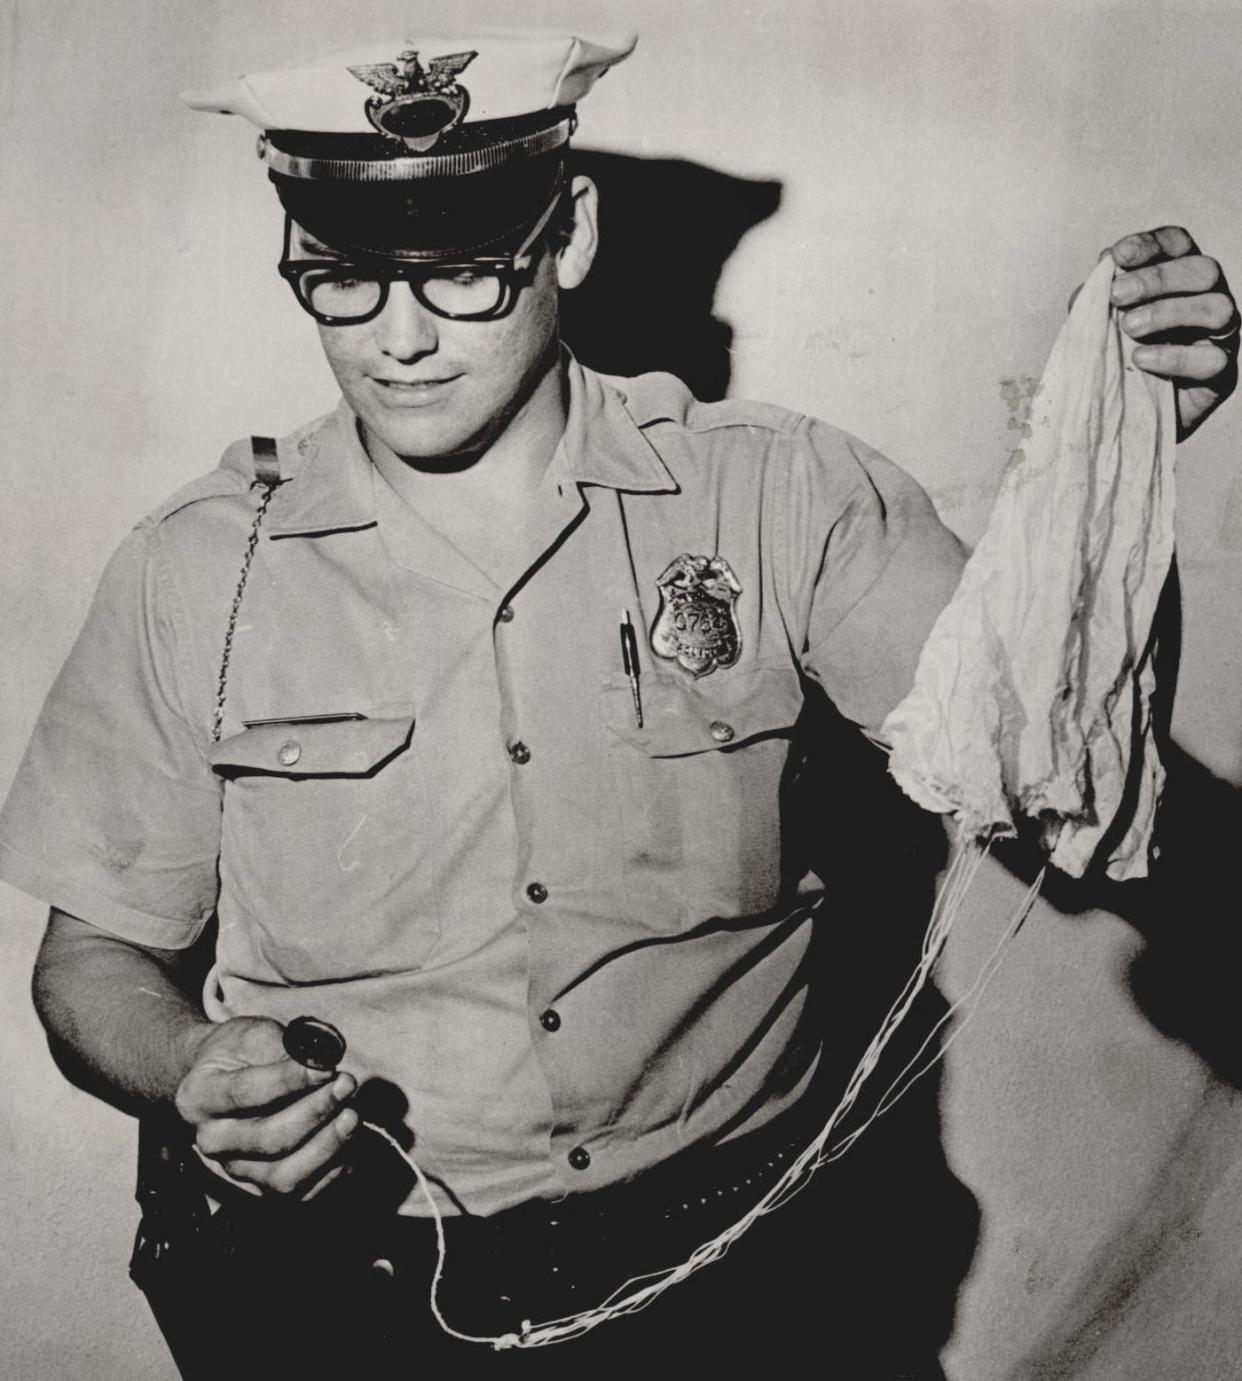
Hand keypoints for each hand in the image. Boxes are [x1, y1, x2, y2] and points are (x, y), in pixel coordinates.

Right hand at [174, 1015, 357, 1195]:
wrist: (223, 1077)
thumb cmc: (241, 1052)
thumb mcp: (255, 1035)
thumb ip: (286, 1049)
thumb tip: (326, 1063)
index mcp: (198, 1097)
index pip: (245, 1093)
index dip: (290, 1081)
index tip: (327, 1068)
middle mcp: (210, 1141)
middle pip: (269, 1139)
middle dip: (316, 1112)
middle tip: (346, 1085)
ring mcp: (234, 1170)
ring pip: (284, 1177)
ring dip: (327, 1147)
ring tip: (352, 1115)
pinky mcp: (259, 1188)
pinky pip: (300, 1193)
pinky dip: (331, 1170)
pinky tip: (349, 1141)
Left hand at [1109, 226, 1237, 439]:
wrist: (1122, 418)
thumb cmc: (1111, 361)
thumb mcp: (1097, 326)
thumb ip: (1096, 300)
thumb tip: (1098, 273)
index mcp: (1179, 280)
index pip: (1179, 245)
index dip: (1152, 244)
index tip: (1117, 255)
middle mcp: (1208, 299)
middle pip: (1204, 270)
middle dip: (1158, 278)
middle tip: (1117, 295)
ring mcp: (1220, 336)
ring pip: (1218, 308)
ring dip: (1169, 312)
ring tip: (1129, 328)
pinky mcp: (1221, 373)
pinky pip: (1211, 359)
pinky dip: (1175, 357)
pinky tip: (1142, 358)